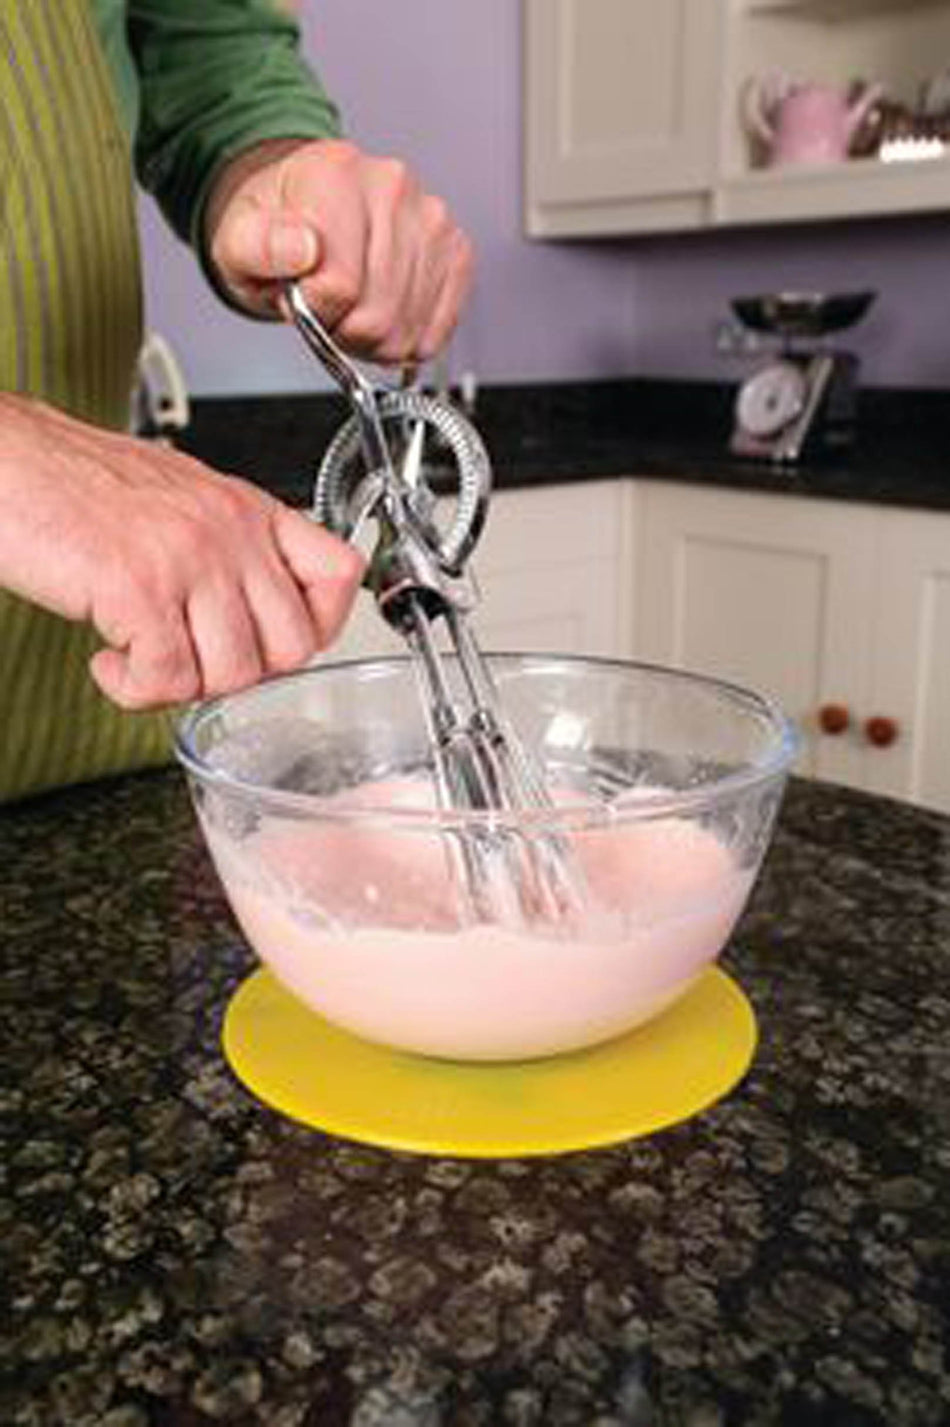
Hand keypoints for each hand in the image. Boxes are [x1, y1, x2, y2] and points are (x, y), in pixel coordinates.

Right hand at [0, 395, 363, 709]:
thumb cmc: (73, 482)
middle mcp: (229, 531)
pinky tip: (110, 660)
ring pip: (234, 674)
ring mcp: (188, 559)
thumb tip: (259, 613)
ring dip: (184, 687)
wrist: (4, 458)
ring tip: (143, 659)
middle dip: (242, 675)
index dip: (322, 625)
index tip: (278, 642)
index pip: (340, 574)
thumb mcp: (180, 500)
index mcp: (247, 509)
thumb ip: (230, 549)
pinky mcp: (138, 589)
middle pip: (292, 646)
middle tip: (195, 662)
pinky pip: (168, 681)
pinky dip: (135, 690)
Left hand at [204, 138, 472, 364]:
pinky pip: (436, 330)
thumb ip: (258, 247)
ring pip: (407, 329)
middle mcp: (391, 187)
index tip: (301, 297)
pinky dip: (407, 338)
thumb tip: (302, 249)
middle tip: (326, 306)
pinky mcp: (456, 250)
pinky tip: (385, 312)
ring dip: (374, 339)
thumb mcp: (237, 242)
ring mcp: (432, 218)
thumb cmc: (276, 232)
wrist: (307, 215)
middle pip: (377, 314)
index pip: (340, 286)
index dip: (315, 312)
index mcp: (334, 173)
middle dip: (344, 330)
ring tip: (352, 307)